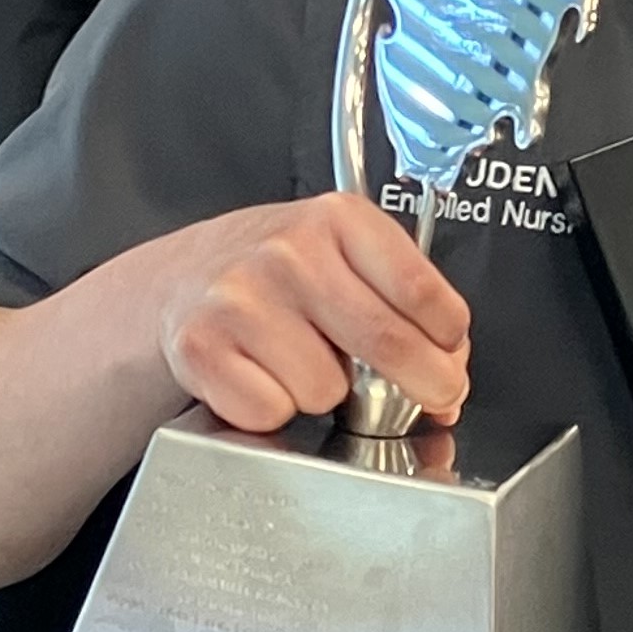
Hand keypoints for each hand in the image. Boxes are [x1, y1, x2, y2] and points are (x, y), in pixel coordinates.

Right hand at [145, 192, 469, 430]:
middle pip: (387, 342)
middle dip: (425, 383)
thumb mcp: (346, 257)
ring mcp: (241, 299)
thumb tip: (450, 375)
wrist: (182, 277)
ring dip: (325, 393)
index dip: (449, 340)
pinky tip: (263, 375)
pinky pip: (271, 412)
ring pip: (326, 390)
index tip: (450, 356)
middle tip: (431, 394)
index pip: (421, 290)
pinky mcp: (202, 347)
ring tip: (301, 360)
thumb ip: (404, 304)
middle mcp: (288, 253)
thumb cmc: (279, 274)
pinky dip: (274, 410)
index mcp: (338, 219)